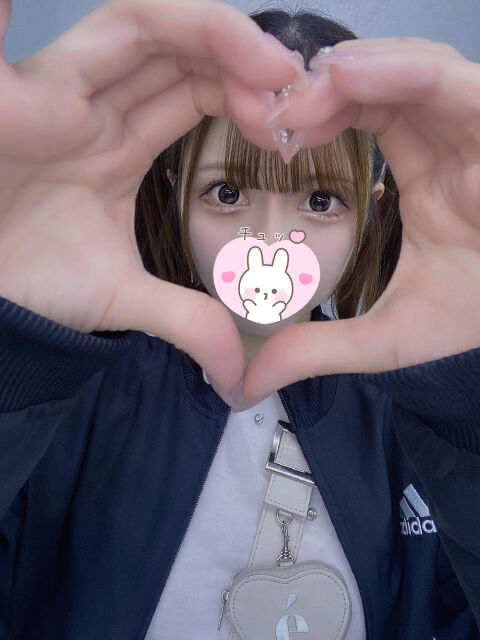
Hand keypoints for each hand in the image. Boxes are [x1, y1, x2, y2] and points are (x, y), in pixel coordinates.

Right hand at [0, 0, 302, 388]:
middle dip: (238, 55)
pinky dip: (5, 9)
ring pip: (131, 27)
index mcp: (116, 144)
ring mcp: (48, 96)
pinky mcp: (2, 102)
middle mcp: (88, 108)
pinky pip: (0, 35)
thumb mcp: (122, 299)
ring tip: (263, 61)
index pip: (191, 88)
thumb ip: (185, 320)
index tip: (290, 123)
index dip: (243, 91)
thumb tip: (237, 373)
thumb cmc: (36, 287)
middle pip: (173, 46)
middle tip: (292, 85)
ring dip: (202, 30)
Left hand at [227, 38, 479, 409]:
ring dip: (356, 72)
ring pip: (416, 70)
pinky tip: (350, 75)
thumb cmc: (477, 317)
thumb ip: (318, 349)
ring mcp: (477, 132)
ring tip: (305, 91)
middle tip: (275, 111)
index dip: (316, 116)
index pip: (366, 117)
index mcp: (426, 173)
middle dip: (325, 89)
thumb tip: (245, 383)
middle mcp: (451, 143)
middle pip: (384, 83)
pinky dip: (404, 72)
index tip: (268, 134)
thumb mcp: (387, 337)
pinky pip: (456, 83)